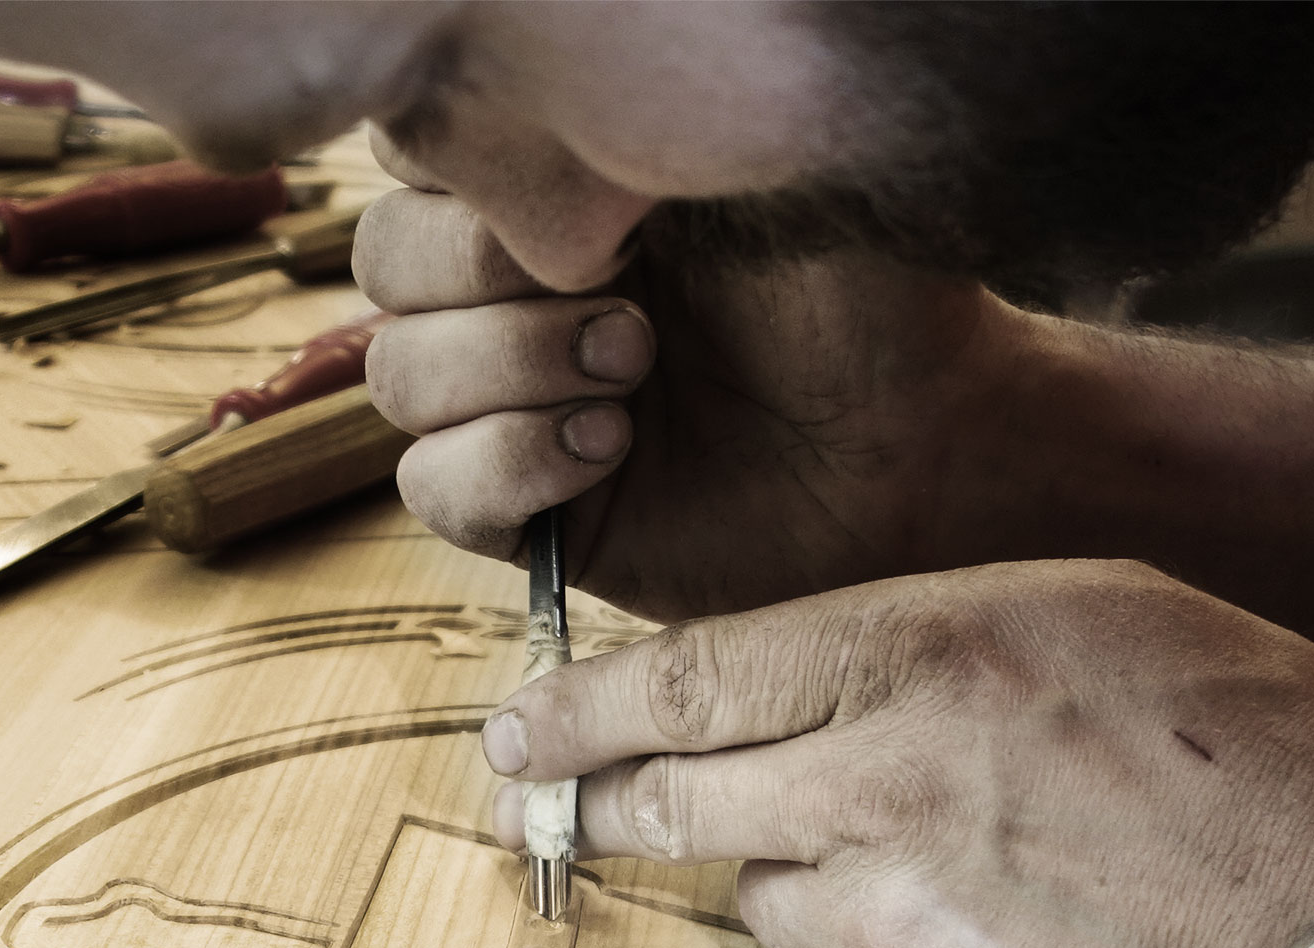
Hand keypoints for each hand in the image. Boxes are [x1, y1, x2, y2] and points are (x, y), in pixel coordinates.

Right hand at [356, 133, 1041, 621]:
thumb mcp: (762, 165)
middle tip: (624, 295)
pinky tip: (610, 447)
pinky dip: (507, 461)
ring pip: (395, 377)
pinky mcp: (532, 512)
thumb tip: (518, 70)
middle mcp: (520, 291)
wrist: (929, 450)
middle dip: (481, 273)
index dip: (456, 169)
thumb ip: (631, 120)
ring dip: (506, 368)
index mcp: (560, 191)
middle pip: (384, 265)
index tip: (574, 188)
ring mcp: (516, 404)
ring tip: (631, 374)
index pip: (417, 158)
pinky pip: (432, 487)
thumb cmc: (874, 297)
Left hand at [482, 560, 1313, 947]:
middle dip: (603, 803)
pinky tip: (1011, 943)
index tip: (512, 727)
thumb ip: (931, 637)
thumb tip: (808, 676)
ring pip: (772, 900)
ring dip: (806, 878)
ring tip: (947, 867)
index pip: (683, 682)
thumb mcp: (1102, 615)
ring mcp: (903, 926)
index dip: (574, 709)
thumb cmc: (1267, 750)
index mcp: (926, 654)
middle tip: (561, 806)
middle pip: (673, 802)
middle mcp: (884, 788)